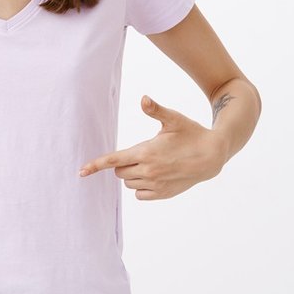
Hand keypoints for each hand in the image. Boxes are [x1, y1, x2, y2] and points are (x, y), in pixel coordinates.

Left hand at [79, 95, 224, 199]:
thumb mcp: (174, 119)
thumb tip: (143, 99)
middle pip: (119, 172)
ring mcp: (156, 184)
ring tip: (149, 163)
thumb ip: (155, 110)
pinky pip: (140, 195)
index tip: (81, 171)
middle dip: (123, 163)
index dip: (96, 165)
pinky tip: (153, 176)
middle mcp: (148, 170)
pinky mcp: (163, 194)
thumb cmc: (192, 133)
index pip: (113, 160)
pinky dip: (141, 187)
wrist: (212, 156)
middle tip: (140, 153)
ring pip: (129, 184)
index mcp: (146, 151)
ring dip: (132, 175)